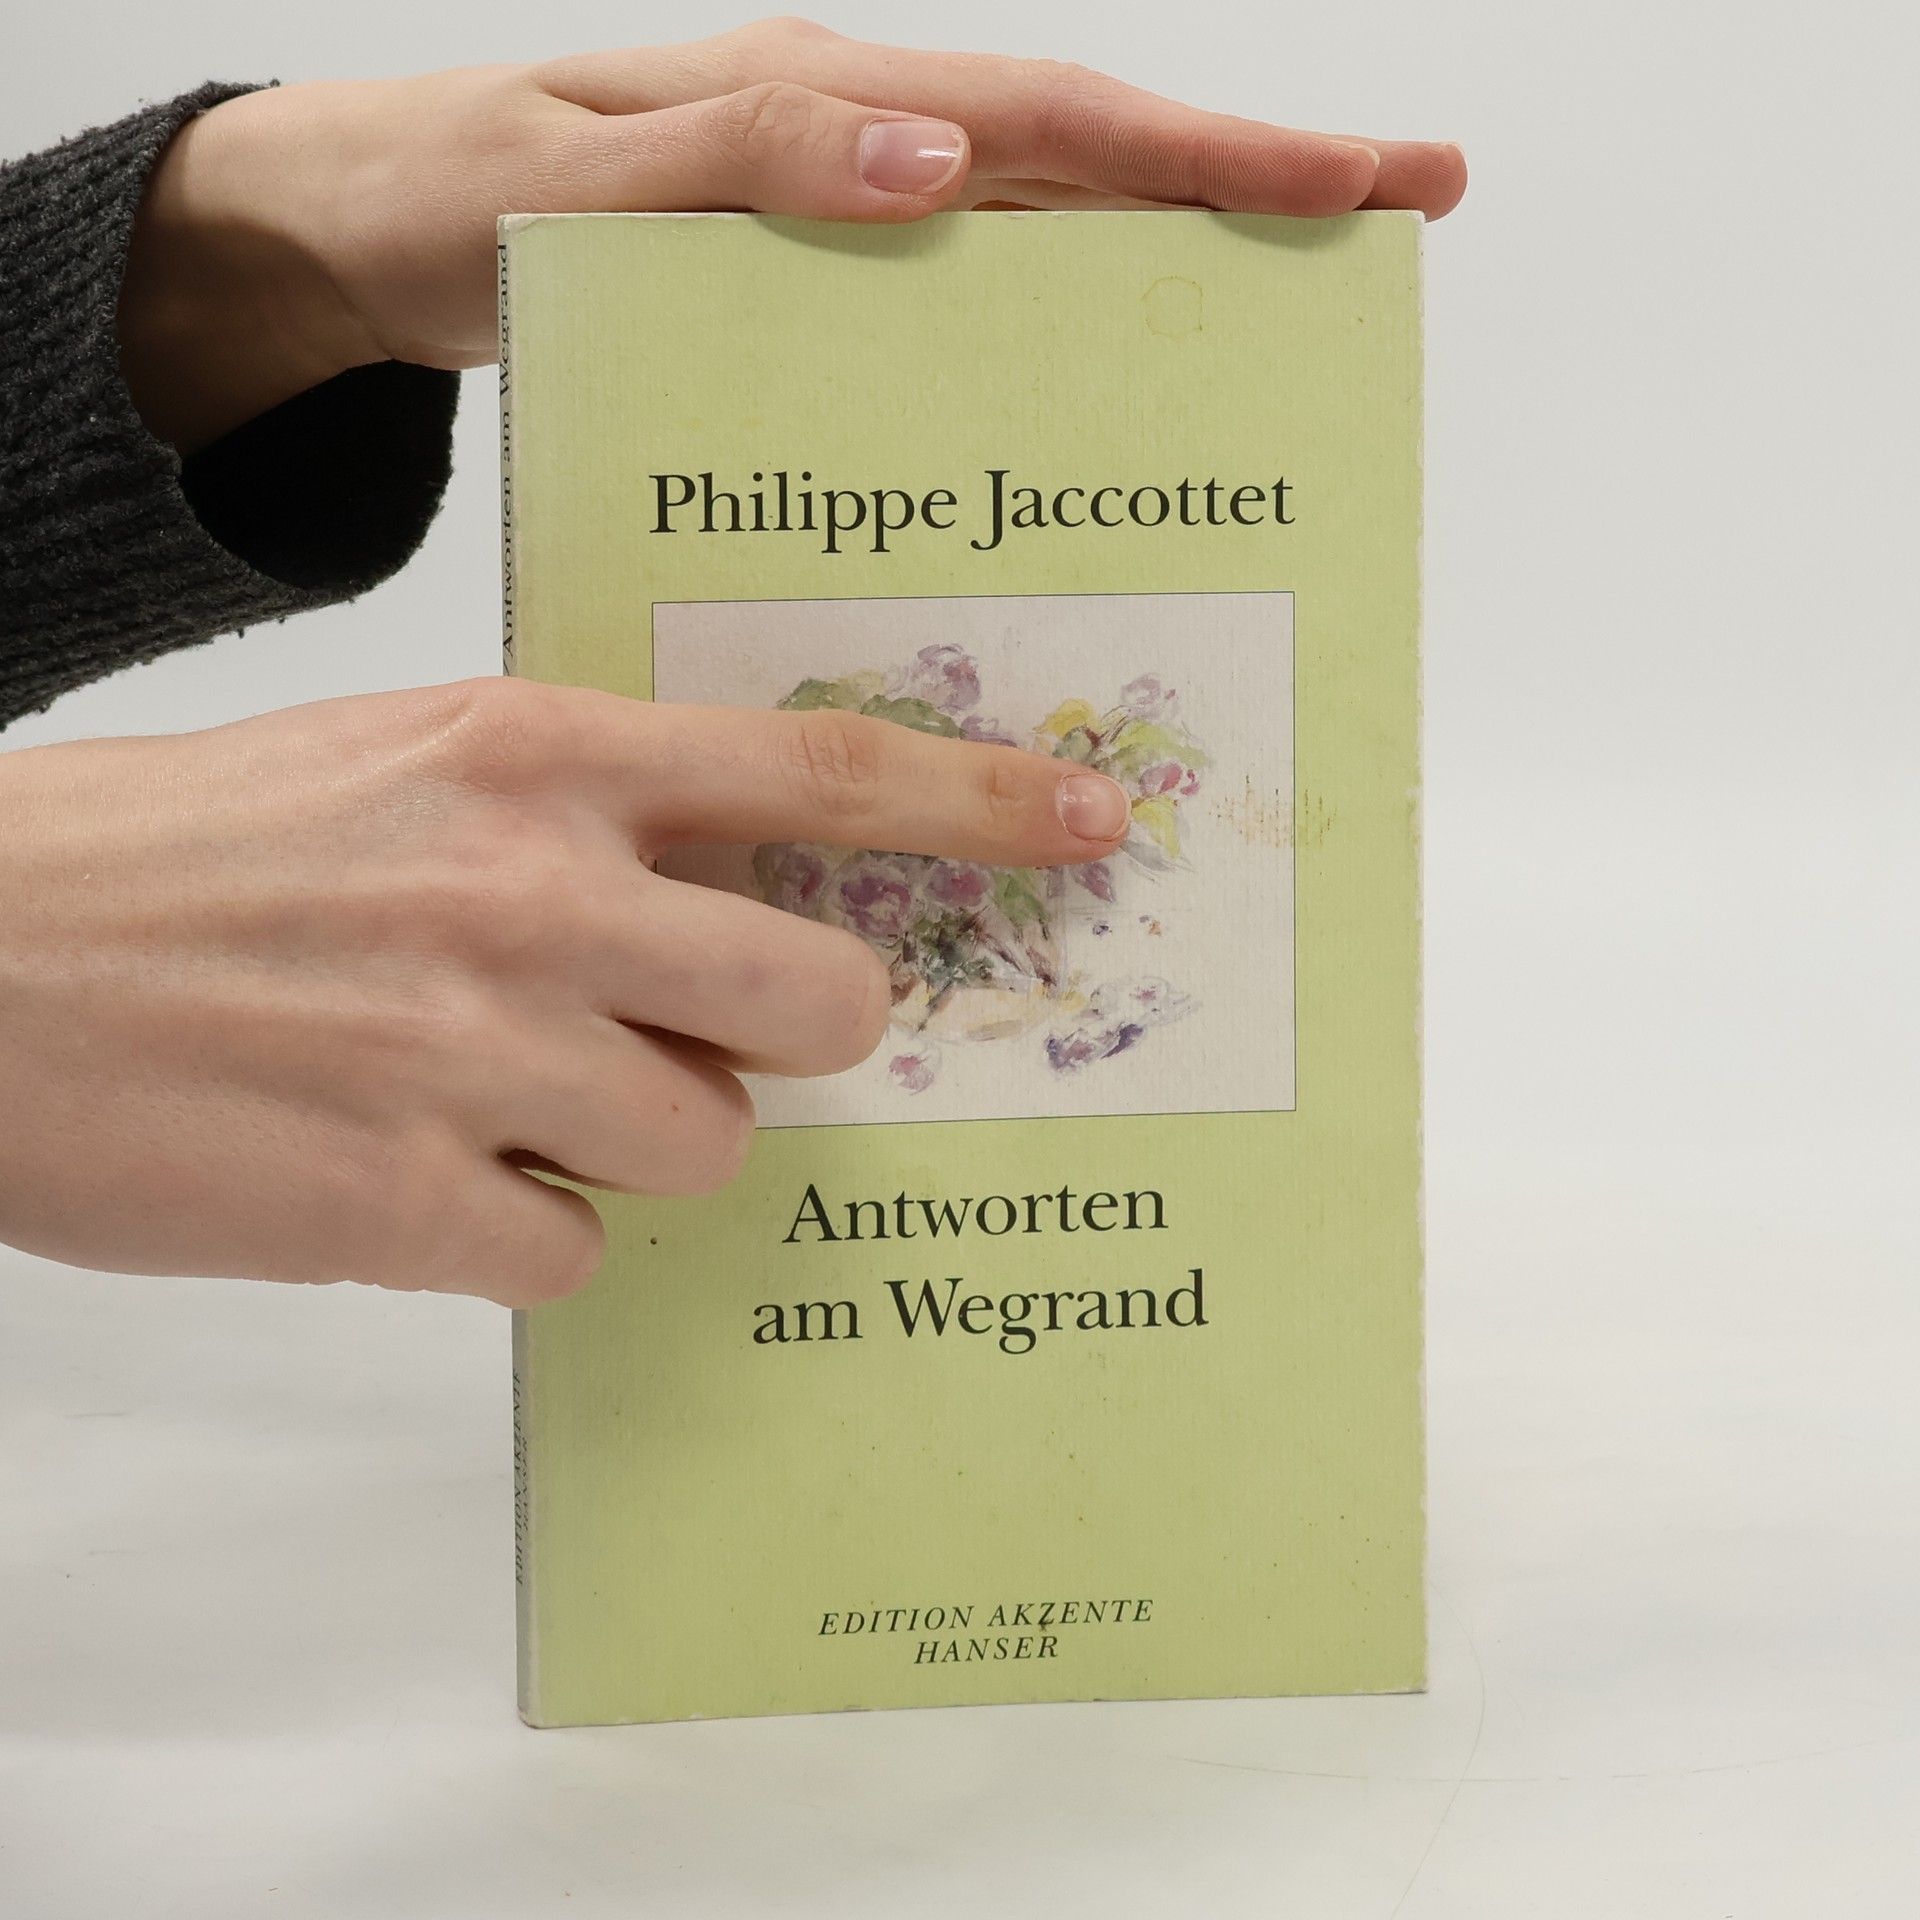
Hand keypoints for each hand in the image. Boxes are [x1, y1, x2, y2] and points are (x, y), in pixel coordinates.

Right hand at [0, 680, 1132, 1303]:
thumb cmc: (195, 857)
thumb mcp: (408, 769)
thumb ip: (589, 818)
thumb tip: (742, 902)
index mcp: (534, 756)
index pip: (822, 769)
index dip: (983, 799)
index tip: (1094, 820)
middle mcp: (531, 893)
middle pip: (826, 997)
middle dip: (800, 1034)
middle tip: (713, 1031)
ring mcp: (475, 1053)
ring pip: (711, 1143)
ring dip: (637, 1138)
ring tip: (502, 1098)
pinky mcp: (403, 1203)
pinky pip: (574, 1248)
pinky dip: (519, 1228)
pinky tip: (415, 1173)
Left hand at [118, 17, 1465, 449]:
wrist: (360, 243)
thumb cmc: (447, 194)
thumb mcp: (571, 174)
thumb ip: (747, 154)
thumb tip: (941, 162)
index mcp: (824, 105)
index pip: (1059, 124)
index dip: (1220, 156)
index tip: (1370, 180)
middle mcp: (856, 159)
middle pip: (1088, 176)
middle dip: (1250, 198)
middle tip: (1396, 230)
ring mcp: (837, 229)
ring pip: (1037, 252)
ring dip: (1163, 287)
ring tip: (1284, 345)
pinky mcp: (805, 305)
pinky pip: (947, 328)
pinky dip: (1035, 359)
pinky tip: (1085, 420)